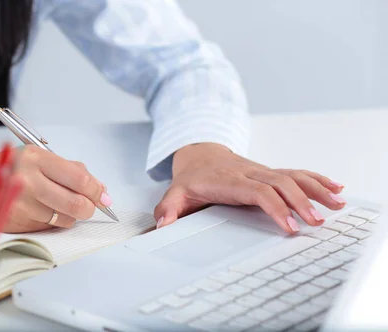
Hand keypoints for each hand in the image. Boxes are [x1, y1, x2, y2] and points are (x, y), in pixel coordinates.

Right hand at [3, 146, 109, 232]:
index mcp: (36, 158)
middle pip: (77, 203)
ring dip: (68, 216)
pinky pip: (47, 227)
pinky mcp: (16, 222)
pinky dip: (50, 222)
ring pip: (64, 219)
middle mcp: (29, 180)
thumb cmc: (5, 168)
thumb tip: (100, 187)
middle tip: (88, 207)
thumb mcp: (36, 157)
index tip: (104, 197)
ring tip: (58, 205)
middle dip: (88, 208)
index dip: (97, 191)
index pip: (80, 178)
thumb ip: (69, 169)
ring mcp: (21, 203)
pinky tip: (40, 210)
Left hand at [154, 143, 345, 233]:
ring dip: (316, 188)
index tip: (288, 226)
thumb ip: (168, 209)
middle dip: (301, 202)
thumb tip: (162, 226)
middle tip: (316, 222)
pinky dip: (317, 178)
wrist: (199, 154)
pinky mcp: (271, 172)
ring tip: (338, 202)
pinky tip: (335, 187)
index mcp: (229, 179)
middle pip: (280, 183)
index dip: (274, 206)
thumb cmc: (191, 178)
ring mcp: (262, 170)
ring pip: (293, 175)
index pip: (257, 191)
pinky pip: (297, 172)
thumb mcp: (174, 192)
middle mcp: (249, 172)